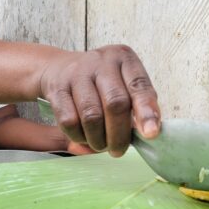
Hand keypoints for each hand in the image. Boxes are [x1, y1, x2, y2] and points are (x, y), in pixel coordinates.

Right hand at [39, 44, 160, 156]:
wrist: (60, 68)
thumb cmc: (101, 82)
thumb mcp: (123, 84)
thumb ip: (136, 106)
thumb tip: (147, 134)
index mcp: (124, 58)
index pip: (139, 85)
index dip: (146, 111)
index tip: (151, 134)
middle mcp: (102, 61)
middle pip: (115, 103)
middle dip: (119, 134)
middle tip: (119, 150)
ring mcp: (77, 73)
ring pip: (91, 116)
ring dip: (98, 139)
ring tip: (101, 145)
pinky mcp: (57, 88)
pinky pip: (70, 121)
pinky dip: (78, 136)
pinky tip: (83, 137)